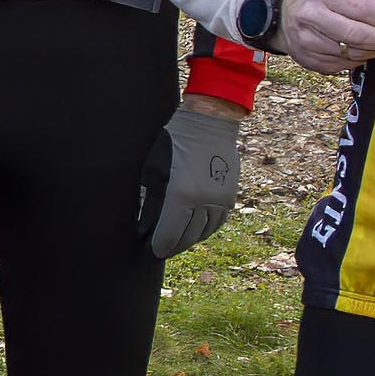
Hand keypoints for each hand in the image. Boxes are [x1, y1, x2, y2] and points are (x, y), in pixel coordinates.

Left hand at [139, 97, 245, 258]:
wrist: (209, 123)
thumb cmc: (174, 142)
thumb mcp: (153, 169)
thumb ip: (149, 201)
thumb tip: (144, 227)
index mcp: (181, 194)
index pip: (170, 233)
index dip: (160, 245)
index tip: (153, 251)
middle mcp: (204, 201)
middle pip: (188, 236)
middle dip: (173, 246)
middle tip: (163, 250)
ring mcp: (220, 199)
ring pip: (204, 232)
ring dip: (190, 240)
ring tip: (177, 241)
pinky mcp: (230, 195)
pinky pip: (218, 222)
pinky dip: (206, 230)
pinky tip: (196, 230)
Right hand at [271, 0, 374, 76]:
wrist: (287, 19)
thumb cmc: (325, 4)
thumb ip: (370, 4)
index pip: (362, 10)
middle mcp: (312, 16)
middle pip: (357, 35)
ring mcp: (307, 41)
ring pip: (352, 54)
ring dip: (373, 52)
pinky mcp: (308, 60)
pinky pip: (343, 65)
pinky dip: (359, 60)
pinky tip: (363, 52)